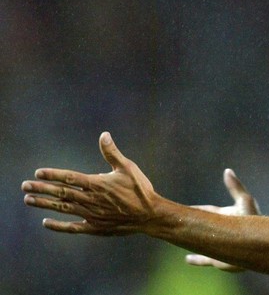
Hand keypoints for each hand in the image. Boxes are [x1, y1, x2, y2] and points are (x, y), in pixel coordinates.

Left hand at [21, 132, 158, 234]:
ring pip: (63, 209)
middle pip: (62, 193)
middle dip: (42, 189)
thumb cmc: (140, 189)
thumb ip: (112, 153)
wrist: (149, 215)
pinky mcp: (95, 227)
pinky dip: (58, 225)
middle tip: (25, 186)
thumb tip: (104, 135)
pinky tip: (46, 222)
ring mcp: (91, 215)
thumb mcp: (128, 167)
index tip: (38, 173)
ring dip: (45, 204)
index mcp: (97, 184)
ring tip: (29, 200)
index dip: (53, 175)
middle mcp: (91, 200)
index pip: (70, 178)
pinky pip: (72, 227)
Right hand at [185, 169, 259, 270]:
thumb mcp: (244, 202)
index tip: (180, 208)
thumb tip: (227, 170)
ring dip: (189, 240)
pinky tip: (187, 259)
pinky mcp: (219, 259)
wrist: (261, 247)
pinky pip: (204, 260)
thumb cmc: (254, 223)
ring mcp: (219, 245)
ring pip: (199, 242)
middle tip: (172, 219)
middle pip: (200, 226)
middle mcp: (220, 231)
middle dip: (188, 223)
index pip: (205, 211)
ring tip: (176, 237)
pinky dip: (196, 259)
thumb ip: (235, 187)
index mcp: (225, 217)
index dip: (195, 209)